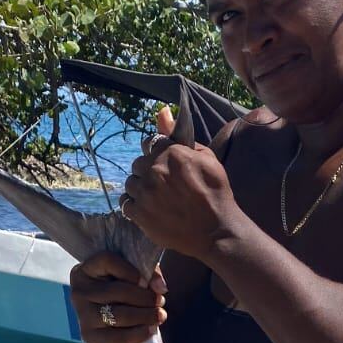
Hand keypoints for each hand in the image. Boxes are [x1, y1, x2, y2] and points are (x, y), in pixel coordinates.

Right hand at [69, 252, 166, 342]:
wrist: (109, 325)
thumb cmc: (121, 294)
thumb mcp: (131, 276)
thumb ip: (148, 274)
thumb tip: (161, 288)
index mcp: (85, 271)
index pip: (106, 261)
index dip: (130, 270)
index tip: (146, 281)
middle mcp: (79, 292)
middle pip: (117, 291)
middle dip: (145, 297)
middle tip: (160, 301)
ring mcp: (83, 317)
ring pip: (119, 315)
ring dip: (145, 316)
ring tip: (160, 316)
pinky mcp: (90, 338)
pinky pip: (119, 338)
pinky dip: (139, 334)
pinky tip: (151, 330)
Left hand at [123, 104, 238, 260]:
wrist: (216, 230)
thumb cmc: (216, 193)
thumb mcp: (206, 158)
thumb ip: (180, 135)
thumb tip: (162, 111)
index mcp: (171, 153)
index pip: (149, 143)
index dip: (155, 153)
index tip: (163, 164)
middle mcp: (154, 170)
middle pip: (137, 164)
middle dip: (147, 172)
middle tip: (161, 185)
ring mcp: (145, 193)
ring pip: (130, 183)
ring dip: (140, 189)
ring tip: (155, 198)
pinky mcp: (140, 215)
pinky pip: (125, 204)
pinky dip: (134, 206)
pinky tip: (147, 209)